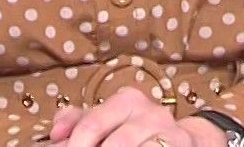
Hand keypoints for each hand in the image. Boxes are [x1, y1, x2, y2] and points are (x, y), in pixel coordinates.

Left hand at [43, 87, 228, 146]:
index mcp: (126, 100)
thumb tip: (56, 134)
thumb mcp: (110, 121)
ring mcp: (167, 129)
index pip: (90, 123)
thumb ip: (80, 122)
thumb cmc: (139, 132)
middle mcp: (148, 111)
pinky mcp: (181, 142)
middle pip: (113, 142)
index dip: (73, 146)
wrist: (188, 139)